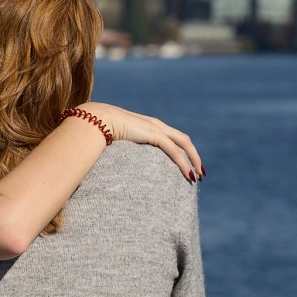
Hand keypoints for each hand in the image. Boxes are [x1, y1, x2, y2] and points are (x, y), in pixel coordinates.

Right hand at [77, 102, 203, 181]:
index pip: (172, 137)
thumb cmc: (100, 131)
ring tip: (198, 176)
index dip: (182, 150)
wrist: (97, 120)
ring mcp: (156, 128)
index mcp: (149, 125)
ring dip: (193, 160)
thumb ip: (121, 146)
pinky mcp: (154, 134)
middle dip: (193, 156)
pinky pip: (175, 151)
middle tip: (199, 172)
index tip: (187, 164)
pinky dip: (184, 163)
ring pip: (183, 144)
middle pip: (183, 140)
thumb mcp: (116, 140)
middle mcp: (156, 125)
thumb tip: (115, 160)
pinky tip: (189, 175)